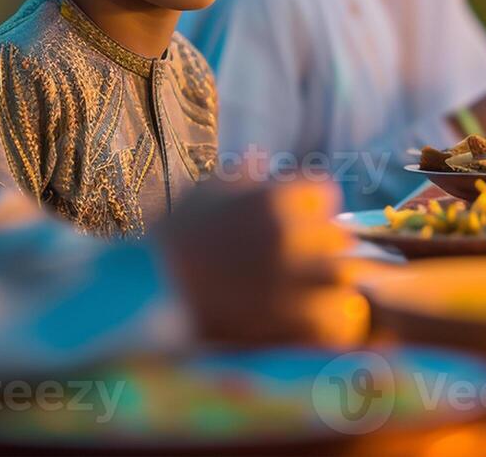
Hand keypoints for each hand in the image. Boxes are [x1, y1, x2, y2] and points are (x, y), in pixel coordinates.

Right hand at [157, 181, 364, 347]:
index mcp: (271, 198)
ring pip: (343, 279)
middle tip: (299, 264)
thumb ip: (241, 177)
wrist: (142, 294)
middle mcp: (287, 235)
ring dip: (328, 286)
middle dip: (321, 250)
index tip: (296, 224)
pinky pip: (338, 322)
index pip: (324, 193)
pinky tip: (310, 324)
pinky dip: (331, 323)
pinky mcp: (289, 325)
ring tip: (306, 296)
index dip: (312, 209)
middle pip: (336, 238)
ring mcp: (291, 281)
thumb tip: (263, 159)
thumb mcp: (203, 192)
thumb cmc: (169, 238)